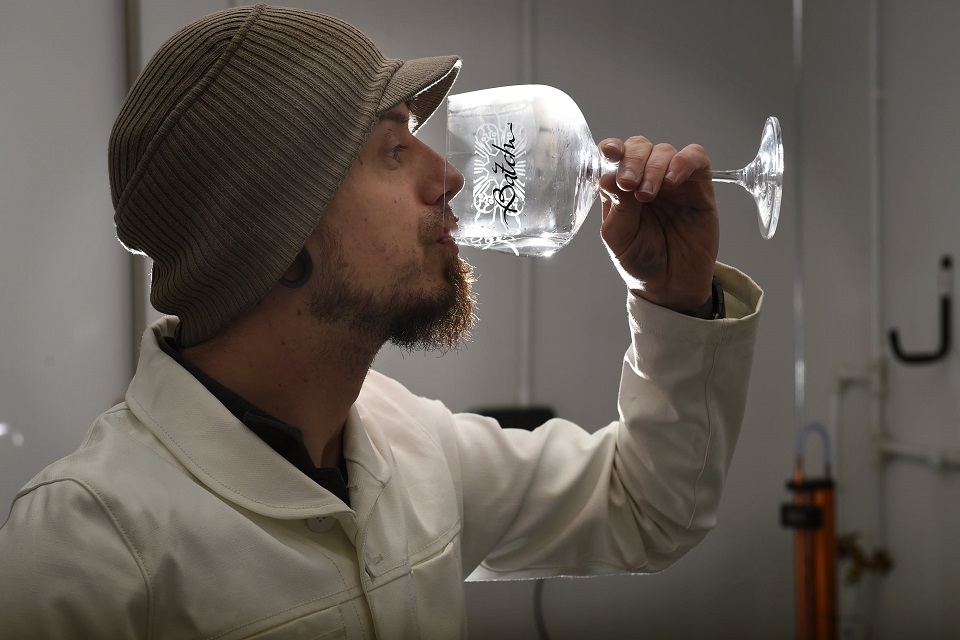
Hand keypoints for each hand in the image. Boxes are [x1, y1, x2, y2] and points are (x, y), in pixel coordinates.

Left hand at [598, 136, 719, 312]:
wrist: (670, 285)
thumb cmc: (640, 261)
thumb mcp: (618, 236)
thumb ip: (617, 205)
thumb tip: (608, 174)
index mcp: (620, 187)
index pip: (613, 155)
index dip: (610, 148)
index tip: (608, 152)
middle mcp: (645, 178)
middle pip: (639, 147)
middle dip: (632, 160)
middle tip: (629, 184)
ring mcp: (673, 180)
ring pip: (664, 151)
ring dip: (654, 167)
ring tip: (648, 194)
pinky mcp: (699, 186)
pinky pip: (696, 159)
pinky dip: (684, 162)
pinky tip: (673, 181)